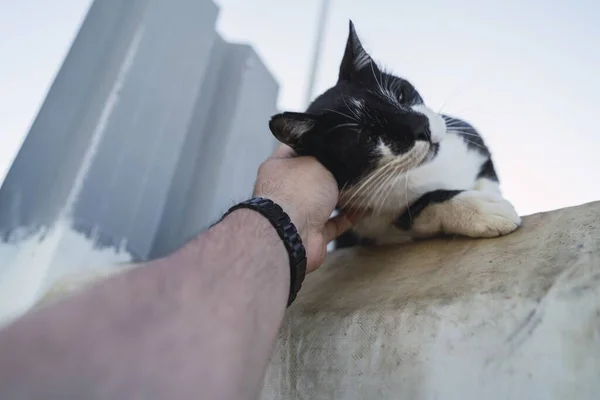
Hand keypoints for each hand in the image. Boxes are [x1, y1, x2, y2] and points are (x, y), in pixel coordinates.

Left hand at [253, 144, 353, 271]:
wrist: (292, 234)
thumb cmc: (296, 193)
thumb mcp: (317, 162)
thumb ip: (328, 160)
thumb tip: (338, 162)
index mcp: (278, 167)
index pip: (296, 148)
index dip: (314, 142)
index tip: (333, 140)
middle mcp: (286, 190)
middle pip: (312, 176)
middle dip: (331, 172)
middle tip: (353, 164)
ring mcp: (298, 212)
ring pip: (324, 201)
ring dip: (342, 196)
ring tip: (362, 185)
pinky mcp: (312, 232)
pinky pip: (334, 223)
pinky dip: (349, 217)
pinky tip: (364, 208)